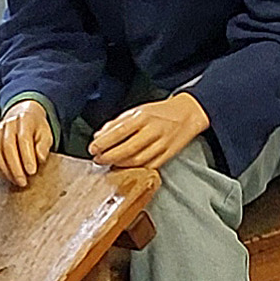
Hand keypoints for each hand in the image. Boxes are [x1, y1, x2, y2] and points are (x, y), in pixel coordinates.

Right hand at [0, 98, 54, 190]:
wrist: (22, 115)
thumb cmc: (36, 128)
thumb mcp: (46, 134)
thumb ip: (44, 146)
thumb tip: (39, 158)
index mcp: (25, 119)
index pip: (23, 139)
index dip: (27, 156)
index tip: (32, 171)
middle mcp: (8, 123)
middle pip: (7, 146)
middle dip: (15, 167)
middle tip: (23, 182)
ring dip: (5, 170)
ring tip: (16, 182)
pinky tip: (8, 176)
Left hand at [89, 93, 209, 170]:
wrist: (187, 114)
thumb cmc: (158, 113)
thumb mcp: (136, 111)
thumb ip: (116, 123)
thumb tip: (98, 136)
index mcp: (143, 116)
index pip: (120, 131)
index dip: (104, 143)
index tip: (92, 149)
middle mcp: (154, 130)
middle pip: (128, 149)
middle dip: (109, 157)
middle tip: (98, 160)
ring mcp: (163, 144)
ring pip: (138, 160)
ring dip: (120, 165)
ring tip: (109, 164)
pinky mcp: (168, 155)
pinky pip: (149, 166)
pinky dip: (134, 169)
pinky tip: (125, 168)